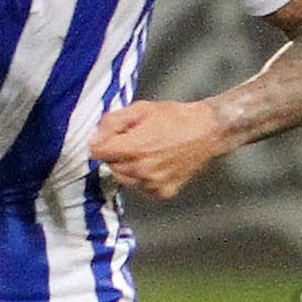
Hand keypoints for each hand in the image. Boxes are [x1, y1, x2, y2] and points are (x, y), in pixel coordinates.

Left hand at [90, 99, 227, 198]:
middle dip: (117, 154)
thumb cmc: (175, 118)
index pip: (97, 152)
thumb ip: (112, 122)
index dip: (100, 142)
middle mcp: (141, 170)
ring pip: (125, 178)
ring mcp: (153, 184)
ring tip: (147, 152)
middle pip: (111, 166)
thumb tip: (94, 138)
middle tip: (135, 141)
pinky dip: (144, 178)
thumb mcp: (141, 109)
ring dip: (129, 167)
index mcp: (133, 148)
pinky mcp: (163, 192)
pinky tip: (157, 163)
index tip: (110, 137)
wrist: (207, 131)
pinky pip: (142, 187)